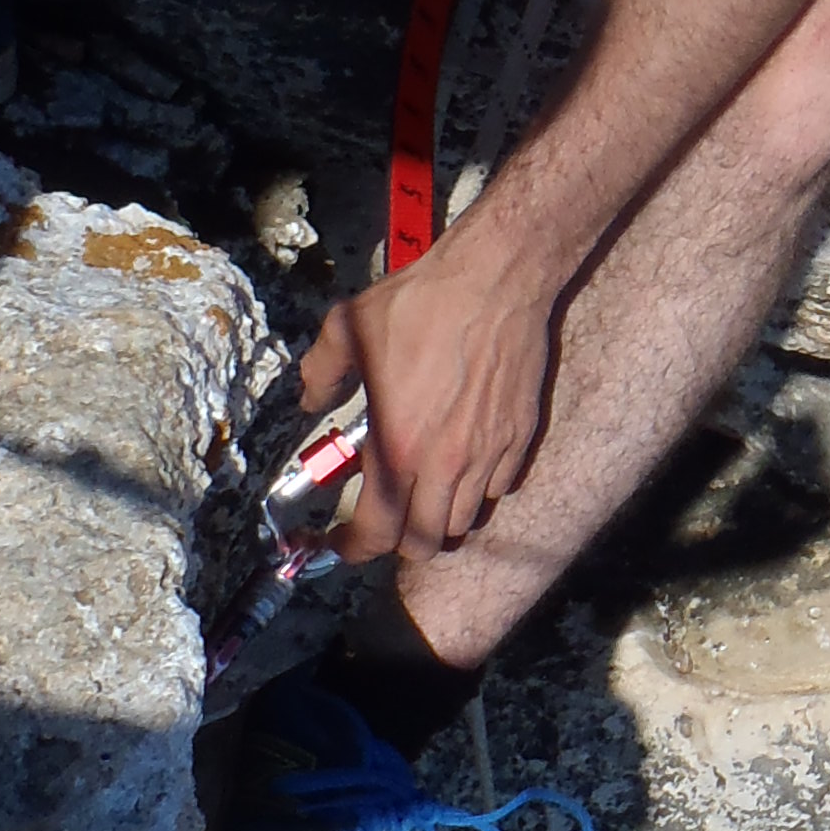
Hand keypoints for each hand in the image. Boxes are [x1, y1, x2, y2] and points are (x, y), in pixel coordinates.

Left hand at [307, 241, 553, 562]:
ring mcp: (487, 455)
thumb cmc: (421, 304)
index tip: (336, 545)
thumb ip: (321, 373)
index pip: (375, 533)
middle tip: (383, 519)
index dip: (350, 550)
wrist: (494, 280)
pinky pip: (498, 488)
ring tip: (422, 493)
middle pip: (424, 542)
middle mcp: (444, 464)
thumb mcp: (348, 331)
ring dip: (437, 519)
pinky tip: (462, 462)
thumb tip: (310, 399)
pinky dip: (477, 490)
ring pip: (463, 522)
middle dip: (397, 541)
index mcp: (396, 447)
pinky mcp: (518, 438)